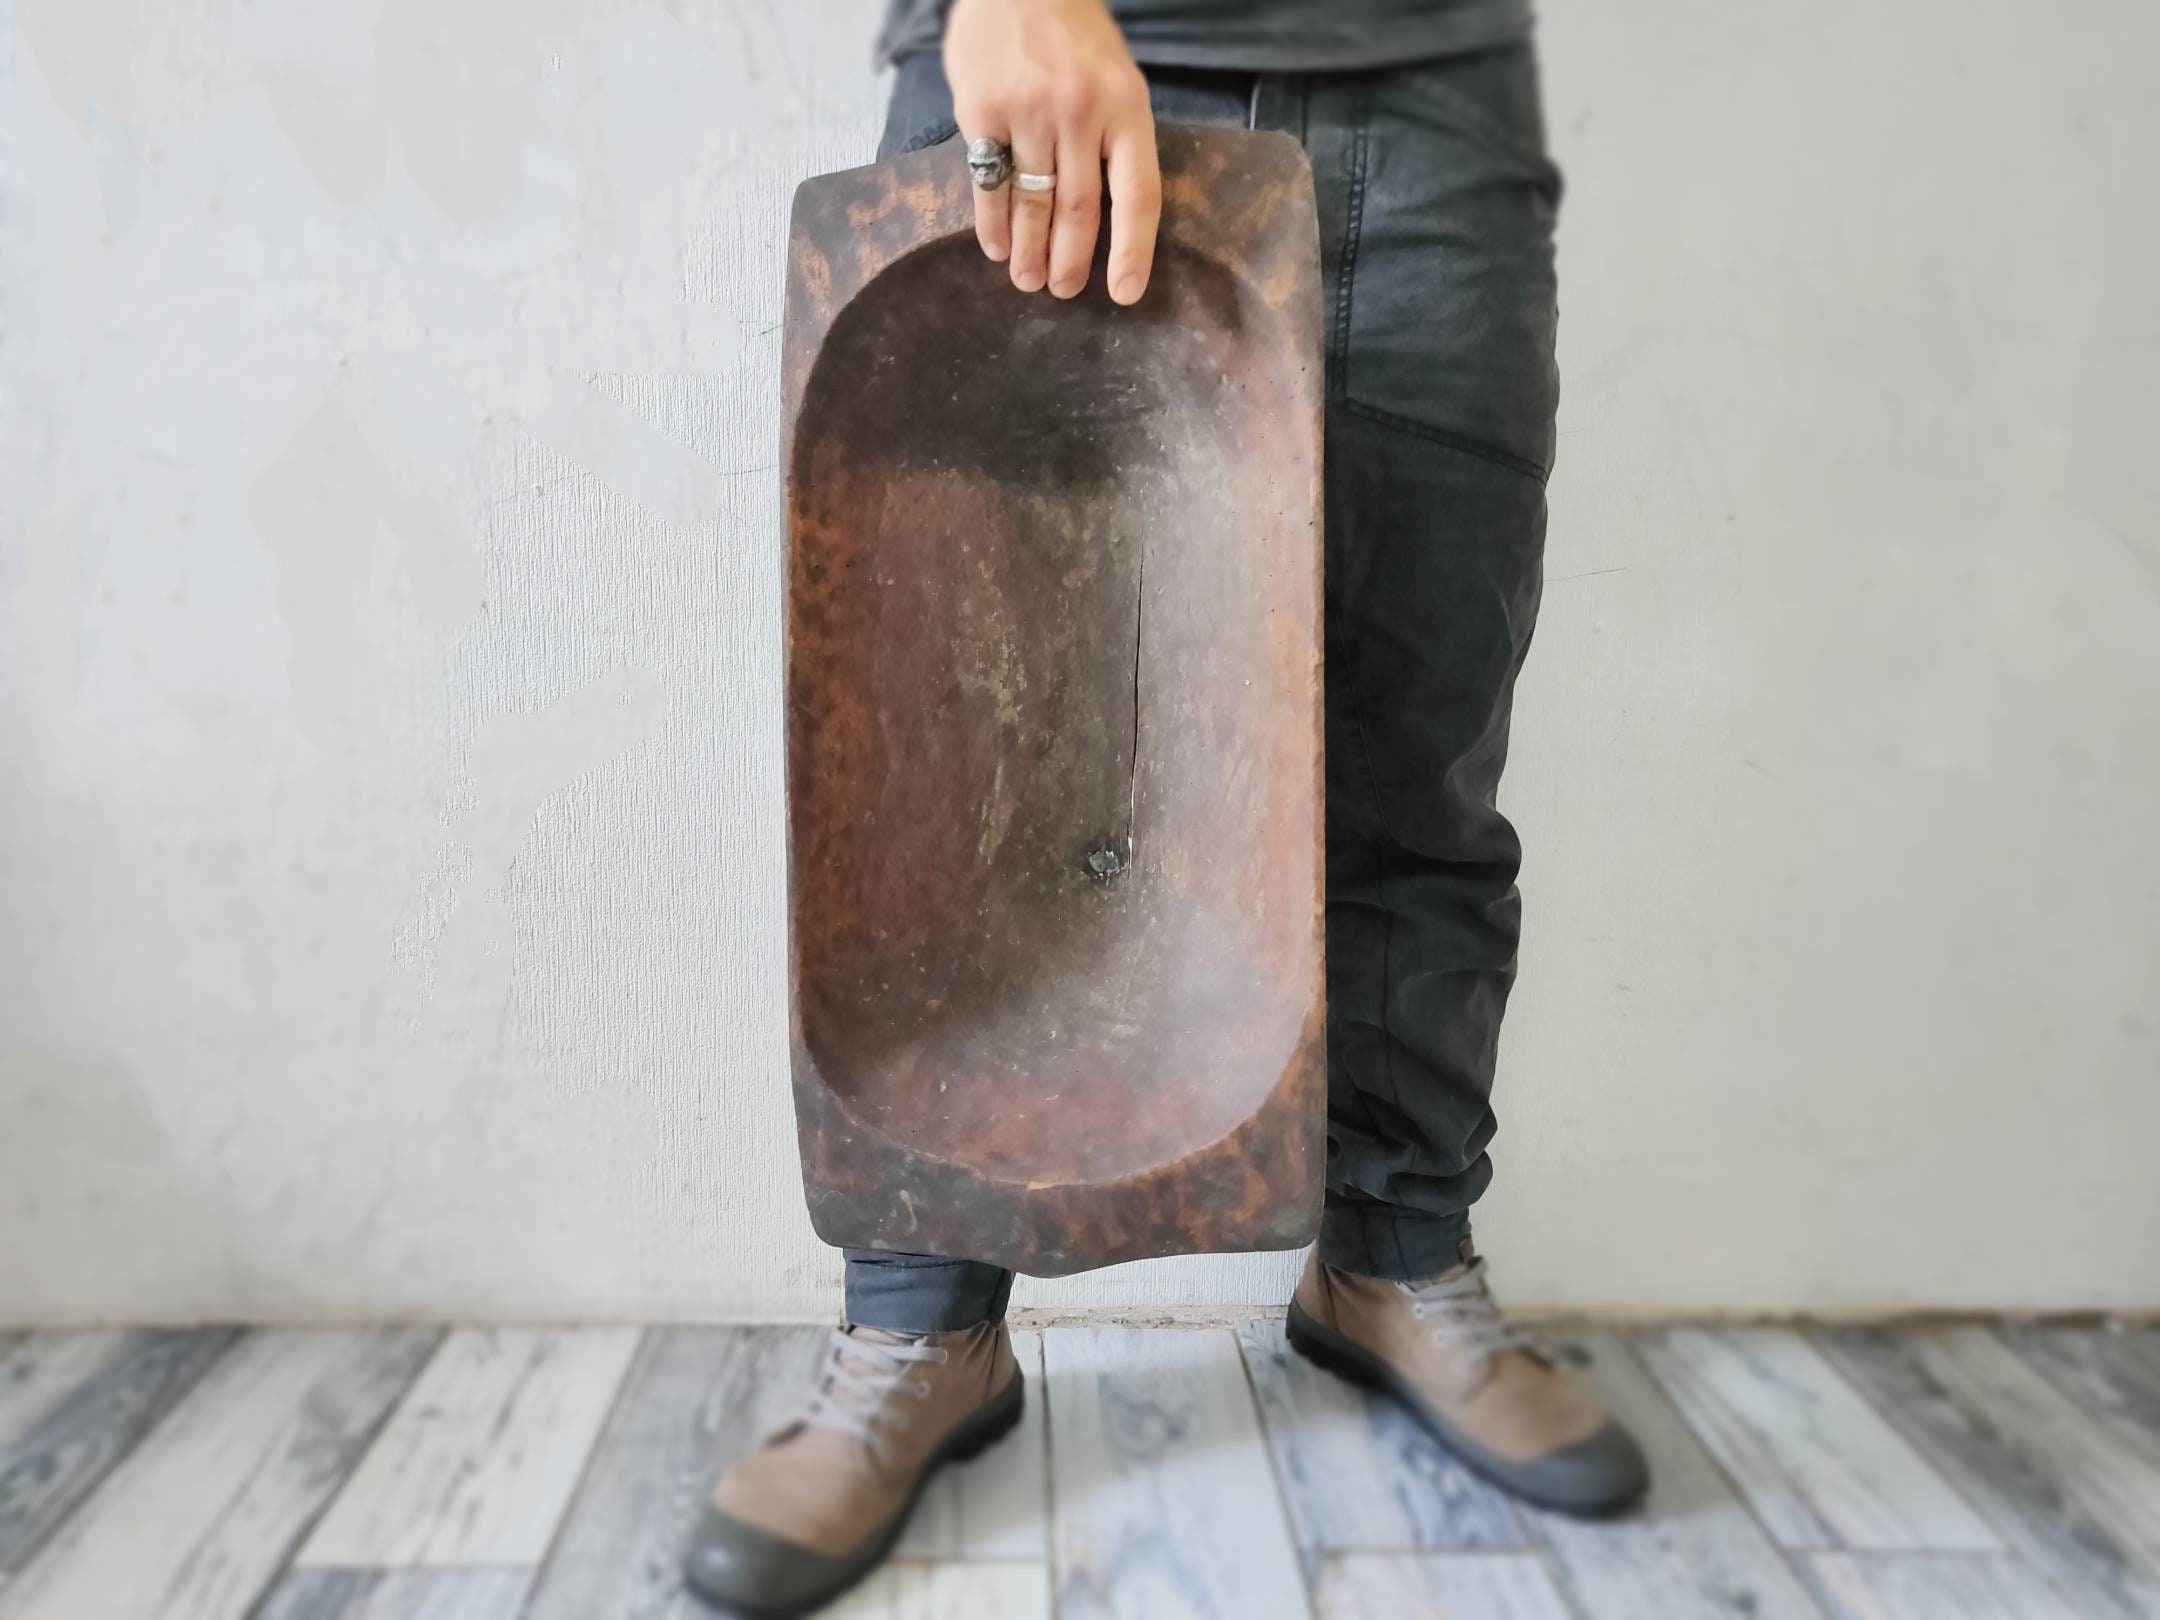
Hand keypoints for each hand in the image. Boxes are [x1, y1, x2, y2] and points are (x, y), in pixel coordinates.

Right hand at [943, 0, 1160, 303]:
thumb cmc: (1074, 35)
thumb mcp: (1116, 78)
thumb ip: (1115, 137)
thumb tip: (1110, 216)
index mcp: (1126, 107)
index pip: (1137, 195)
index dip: (1133, 251)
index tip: (1125, 294)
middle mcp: (1081, 112)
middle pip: (1079, 210)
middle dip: (1070, 262)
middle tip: (1063, 292)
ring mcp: (1029, 112)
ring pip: (1032, 204)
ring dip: (1029, 252)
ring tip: (1027, 280)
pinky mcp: (981, 111)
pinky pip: (988, 183)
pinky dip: (991, 223)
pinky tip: (994, 247)